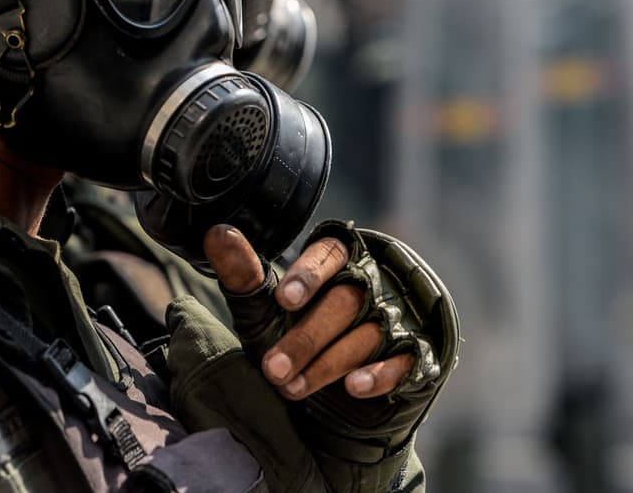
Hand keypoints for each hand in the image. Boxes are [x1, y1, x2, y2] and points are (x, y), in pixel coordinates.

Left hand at [203, 224, 414, 400]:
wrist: (338, 398)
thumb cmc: (298, 337)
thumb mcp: (266, 311)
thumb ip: (245, 274)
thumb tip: (217, 233)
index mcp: (338, 261)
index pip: (329, 254)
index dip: (308, 275)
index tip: (284, 300)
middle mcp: (372, 283)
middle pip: (345, 301)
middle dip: (307, 337)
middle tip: (274, 369)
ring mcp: (397, 317)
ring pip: (368, 333)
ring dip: (329, 362)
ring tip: (294, 388)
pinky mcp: (416, 353)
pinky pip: (405, 359)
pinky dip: (380, 373)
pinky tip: (354, 386)